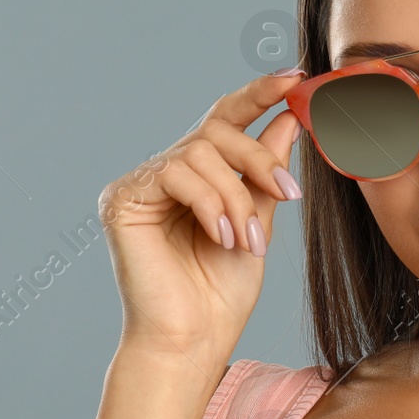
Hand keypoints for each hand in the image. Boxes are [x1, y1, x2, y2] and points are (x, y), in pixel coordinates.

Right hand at [99, 70, 305, 363]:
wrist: (192, 340)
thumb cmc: (220, 293)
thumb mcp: (258, 221)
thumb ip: (266, 171)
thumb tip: (289, 118)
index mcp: (198, 175)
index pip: (225, 119)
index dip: (258, 94)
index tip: (295, 77)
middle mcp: (165, 172)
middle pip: (217, 131)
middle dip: (257, 159)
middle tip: (287, 194)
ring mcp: (141, 183)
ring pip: (200, 152)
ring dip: (235, 196)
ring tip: (246, 240)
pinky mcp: (122, 198)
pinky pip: (174, 173)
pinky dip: (208, 203)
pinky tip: (219, 236)